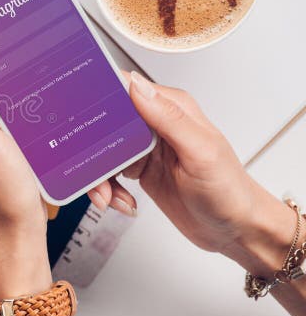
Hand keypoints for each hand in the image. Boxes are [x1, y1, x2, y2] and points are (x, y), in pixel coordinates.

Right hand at [88, 72, 294, 274]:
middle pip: (104, 123)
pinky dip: (108, 190)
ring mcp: (144, 147)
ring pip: (101, 151)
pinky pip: (108, 173)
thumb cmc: (229, 190)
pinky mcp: (138, 169)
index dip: (99, 99)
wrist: (235, 230)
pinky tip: (121, 202)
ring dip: (98, 177)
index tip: (79, 117)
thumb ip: (168, 117)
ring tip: (107, 197)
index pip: (125, 89)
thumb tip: (137, 85)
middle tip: (94, 174)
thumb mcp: (200, 151)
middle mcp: (154, 123)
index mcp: (170, 108)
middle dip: (91, 149)